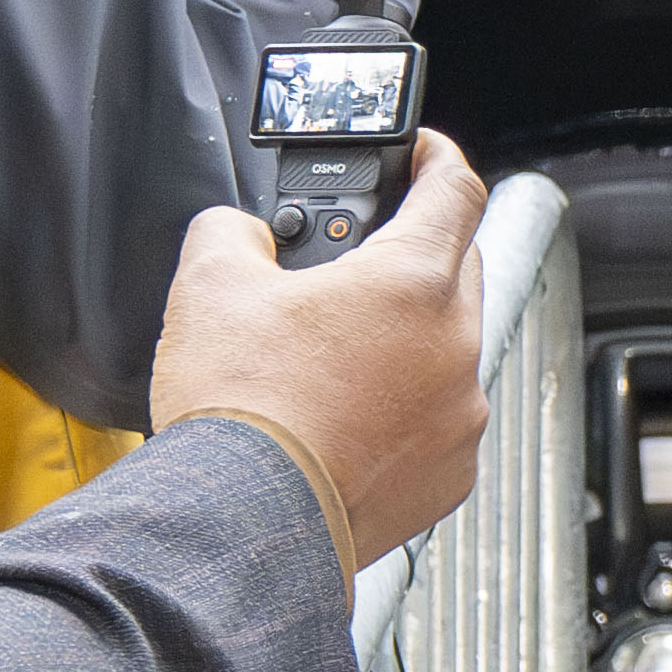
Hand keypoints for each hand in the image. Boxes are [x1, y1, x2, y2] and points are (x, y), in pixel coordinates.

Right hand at [148, 132, 485, 569]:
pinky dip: (407, 407)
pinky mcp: (453, 473)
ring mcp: (462, 414)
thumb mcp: (209, 285)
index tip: (426, 153)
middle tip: (356, 263)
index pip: (455, 190)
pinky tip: (349, 415)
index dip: (438, 159)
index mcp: (413, 284)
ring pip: (451, 349)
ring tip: (337, 351)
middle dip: (414, 254)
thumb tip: (241, 232)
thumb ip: (232, 232)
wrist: (243, 519)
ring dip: (408, 338)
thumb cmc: (238, 410)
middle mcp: (456, 346)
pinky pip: (443, 419)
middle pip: (458, 270)